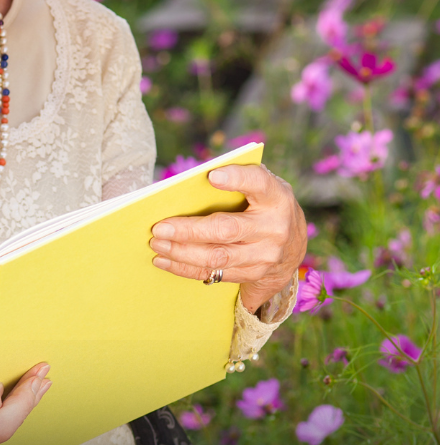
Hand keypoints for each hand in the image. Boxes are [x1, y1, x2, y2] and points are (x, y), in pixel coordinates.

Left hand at [148, 164, 306, 314]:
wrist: (294, 245)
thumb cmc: (264, 204)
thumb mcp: (262, 187)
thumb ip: (238, 180)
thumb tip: (193, 181)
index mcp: (276, 197)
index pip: (259, 183)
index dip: (237, 178)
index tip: (212, 175)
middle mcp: (274, 228)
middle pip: (227, 229)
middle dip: (189, 230)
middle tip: (159, 228)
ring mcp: (265, 255)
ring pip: (217, 256)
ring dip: (181, 252)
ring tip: (156, 243)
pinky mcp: (254, 275)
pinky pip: (214, 273)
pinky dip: (184, 268)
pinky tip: (163, 260)